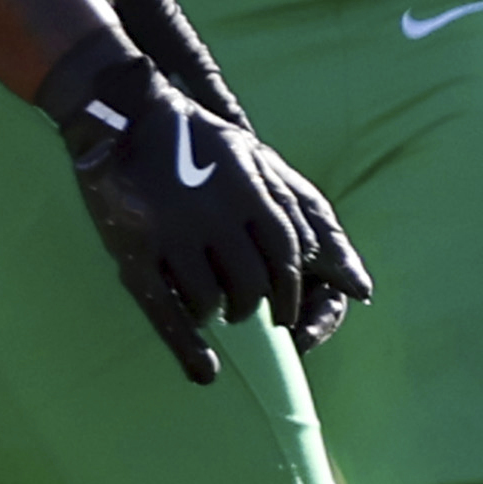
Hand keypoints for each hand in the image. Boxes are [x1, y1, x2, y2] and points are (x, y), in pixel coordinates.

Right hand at [35, 36, 371, 384]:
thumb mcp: (253, 160)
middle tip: (246, 311)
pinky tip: (205, 370)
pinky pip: (165, 309)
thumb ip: (295, 210)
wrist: (123, 113)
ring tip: (215, 311)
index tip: (288, 313)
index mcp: (250, 191)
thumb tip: (359, 283)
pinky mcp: (133, 249)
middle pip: (253, 282)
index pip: (288, 259)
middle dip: (255, 304)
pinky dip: (188, 346)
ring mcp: (172, 232)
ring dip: (218, 313)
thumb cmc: (197, 139)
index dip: (291, 293)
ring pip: (211, 300)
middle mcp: (215, 213)